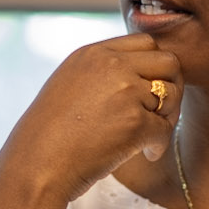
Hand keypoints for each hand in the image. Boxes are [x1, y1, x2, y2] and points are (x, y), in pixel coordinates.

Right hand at [0, 33, 181, 203]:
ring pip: (172, 95)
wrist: (36, 165)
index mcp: (94, 53)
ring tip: (150, 137)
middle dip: (172, 87)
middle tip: (161, 114)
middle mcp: (111, 65)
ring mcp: (125, 91)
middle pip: (169, 62)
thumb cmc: (49, 135)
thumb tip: (141, 79)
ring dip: (168, 117)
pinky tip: (147, 155)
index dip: (155, 68)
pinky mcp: (135, 122)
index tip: (148, 92)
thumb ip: (101, 74)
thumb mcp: (69, 85)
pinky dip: (159, 145)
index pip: (146, 43)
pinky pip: (165, 129)